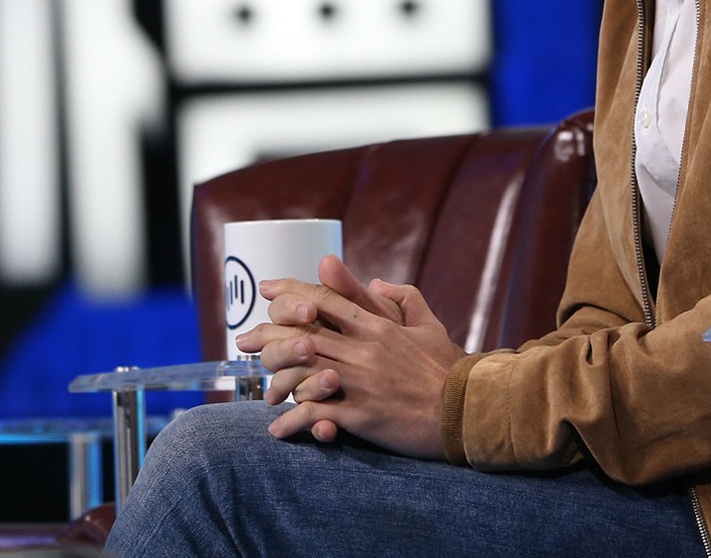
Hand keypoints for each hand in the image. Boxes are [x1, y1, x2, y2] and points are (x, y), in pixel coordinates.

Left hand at [235, 254, 464, 457]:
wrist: (469, 411)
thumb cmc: (450, 370)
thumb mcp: (429, 327)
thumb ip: (403, 298)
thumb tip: (377, 281)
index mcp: (377, 326)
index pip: (325, 300)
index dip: (291, 292)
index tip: (266, 289)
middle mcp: (364, 349)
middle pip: (302, 334)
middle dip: (267, 336)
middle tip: (242, 341)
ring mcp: (361, 382)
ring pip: (302, 372)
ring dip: (276, 381)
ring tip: (262, 391)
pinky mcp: (363, 415)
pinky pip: (317, 415)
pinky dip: (293, 421)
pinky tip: (278, 429)